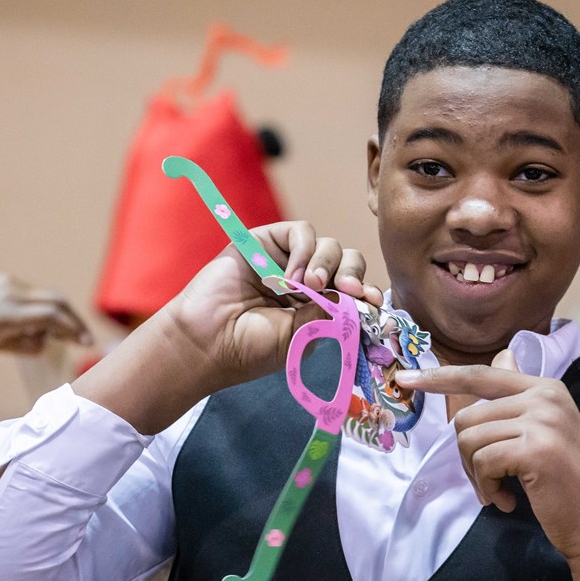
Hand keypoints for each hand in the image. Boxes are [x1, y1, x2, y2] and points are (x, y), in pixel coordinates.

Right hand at [0, 271, 92, 361]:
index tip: (72, 330)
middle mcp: (5, 283)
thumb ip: (13, 336)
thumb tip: (41, 344)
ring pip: (52, 308)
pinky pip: (42, 320)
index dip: (61, 314)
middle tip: (87, 337)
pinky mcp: (4, 314)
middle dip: (73, 319)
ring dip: (70, 326)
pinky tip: (67, 342)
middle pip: (53, 298)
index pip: (39, 296)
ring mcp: (5, 297)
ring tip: (82, 341)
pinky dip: (59, 330)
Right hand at [155, 220, 382, 392]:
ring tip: (308, 287)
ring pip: (327, 245)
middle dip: (352, 274)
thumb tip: (361, 298)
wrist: (206, 342)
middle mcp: (304, 282)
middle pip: (346, 263)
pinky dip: (304, 249)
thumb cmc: (248, 349)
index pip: (352, 290)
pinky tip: (292, 275)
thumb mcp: (300, 337)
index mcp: (316, 307)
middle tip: (347, 291)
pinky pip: (300, 231)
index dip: (366, 291)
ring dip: (326, 264)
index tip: (373, 301)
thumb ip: (329, 314)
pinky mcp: (265, 242)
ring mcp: (285, 260)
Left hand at [395, 350, 579, 562]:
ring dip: (478, 476)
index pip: (482, 374)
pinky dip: (488, 488)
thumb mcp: (546, 432)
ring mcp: (543, 420)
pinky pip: (482, 462)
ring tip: (501, 493)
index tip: (406, 379)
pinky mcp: (536, 448)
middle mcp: (546, 396)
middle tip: (489, 483)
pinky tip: (508, 502)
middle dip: (467, 457)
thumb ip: (519, 399)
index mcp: (546, 388)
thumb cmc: (567, 485)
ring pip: (469, 440)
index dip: (440, 377)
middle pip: (467, 417)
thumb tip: (502, 354)